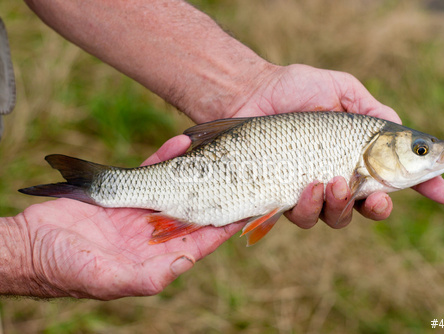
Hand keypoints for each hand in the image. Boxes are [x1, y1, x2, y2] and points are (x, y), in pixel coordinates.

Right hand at [15, 136, 242, 299]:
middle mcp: (152, 233)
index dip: (223, 226)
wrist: (29, 247)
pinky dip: (165, 156)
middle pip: (193, 211)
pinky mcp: (124, 191)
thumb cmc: (64, 270)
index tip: (247, 210)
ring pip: (176, 186)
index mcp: (155, 256)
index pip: (199, 240)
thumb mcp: (108, 279)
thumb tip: (185, 261)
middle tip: (242, 174)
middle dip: (216, 193)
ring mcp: (139, 210)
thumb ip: (148, 275)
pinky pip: (150, 169)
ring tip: (218, 152)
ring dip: (195, 170)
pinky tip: (181, 143)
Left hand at [229, 64, 443, 227]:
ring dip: (340, 206)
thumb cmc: (295, 89)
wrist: (249, 94)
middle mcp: (336, 176)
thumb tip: (404, 134)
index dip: (423, 186)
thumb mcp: (343, 91)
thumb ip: (374, 113)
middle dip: (376, 207)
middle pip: (367, 207)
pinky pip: (302, 217)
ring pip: (336, 218)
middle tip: (372, 194)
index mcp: (356, 155)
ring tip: (331, 182)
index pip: (395, 175)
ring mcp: (310, 191)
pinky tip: (306, 187)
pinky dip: (309, 207)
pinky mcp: (282, 198)